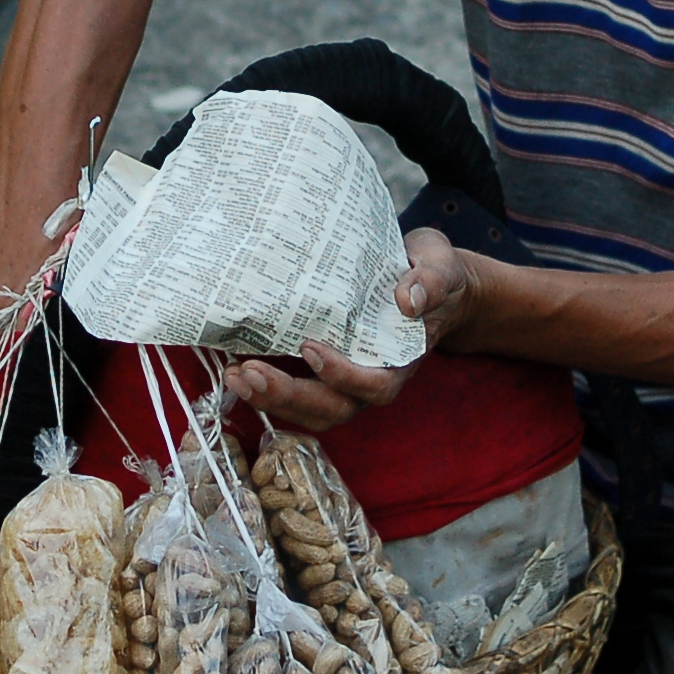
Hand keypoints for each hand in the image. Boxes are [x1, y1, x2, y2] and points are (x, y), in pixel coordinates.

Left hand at [222, 228, 484, 430]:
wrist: (425, 281)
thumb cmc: (432, 274)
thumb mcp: (439, 265)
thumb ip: (431, 279)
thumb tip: (408, 299)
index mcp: (402, 359)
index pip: (375, 385)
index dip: (343, 376)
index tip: (311, 349)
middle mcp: (370, 378)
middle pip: (332, 408)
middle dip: (289, 396)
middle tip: (249, 373)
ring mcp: (344, 379)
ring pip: (308, 408)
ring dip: (270, 398)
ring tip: (234, 375)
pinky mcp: (321, 370)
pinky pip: (294, 390)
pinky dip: (265, 384)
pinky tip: (233, 365)